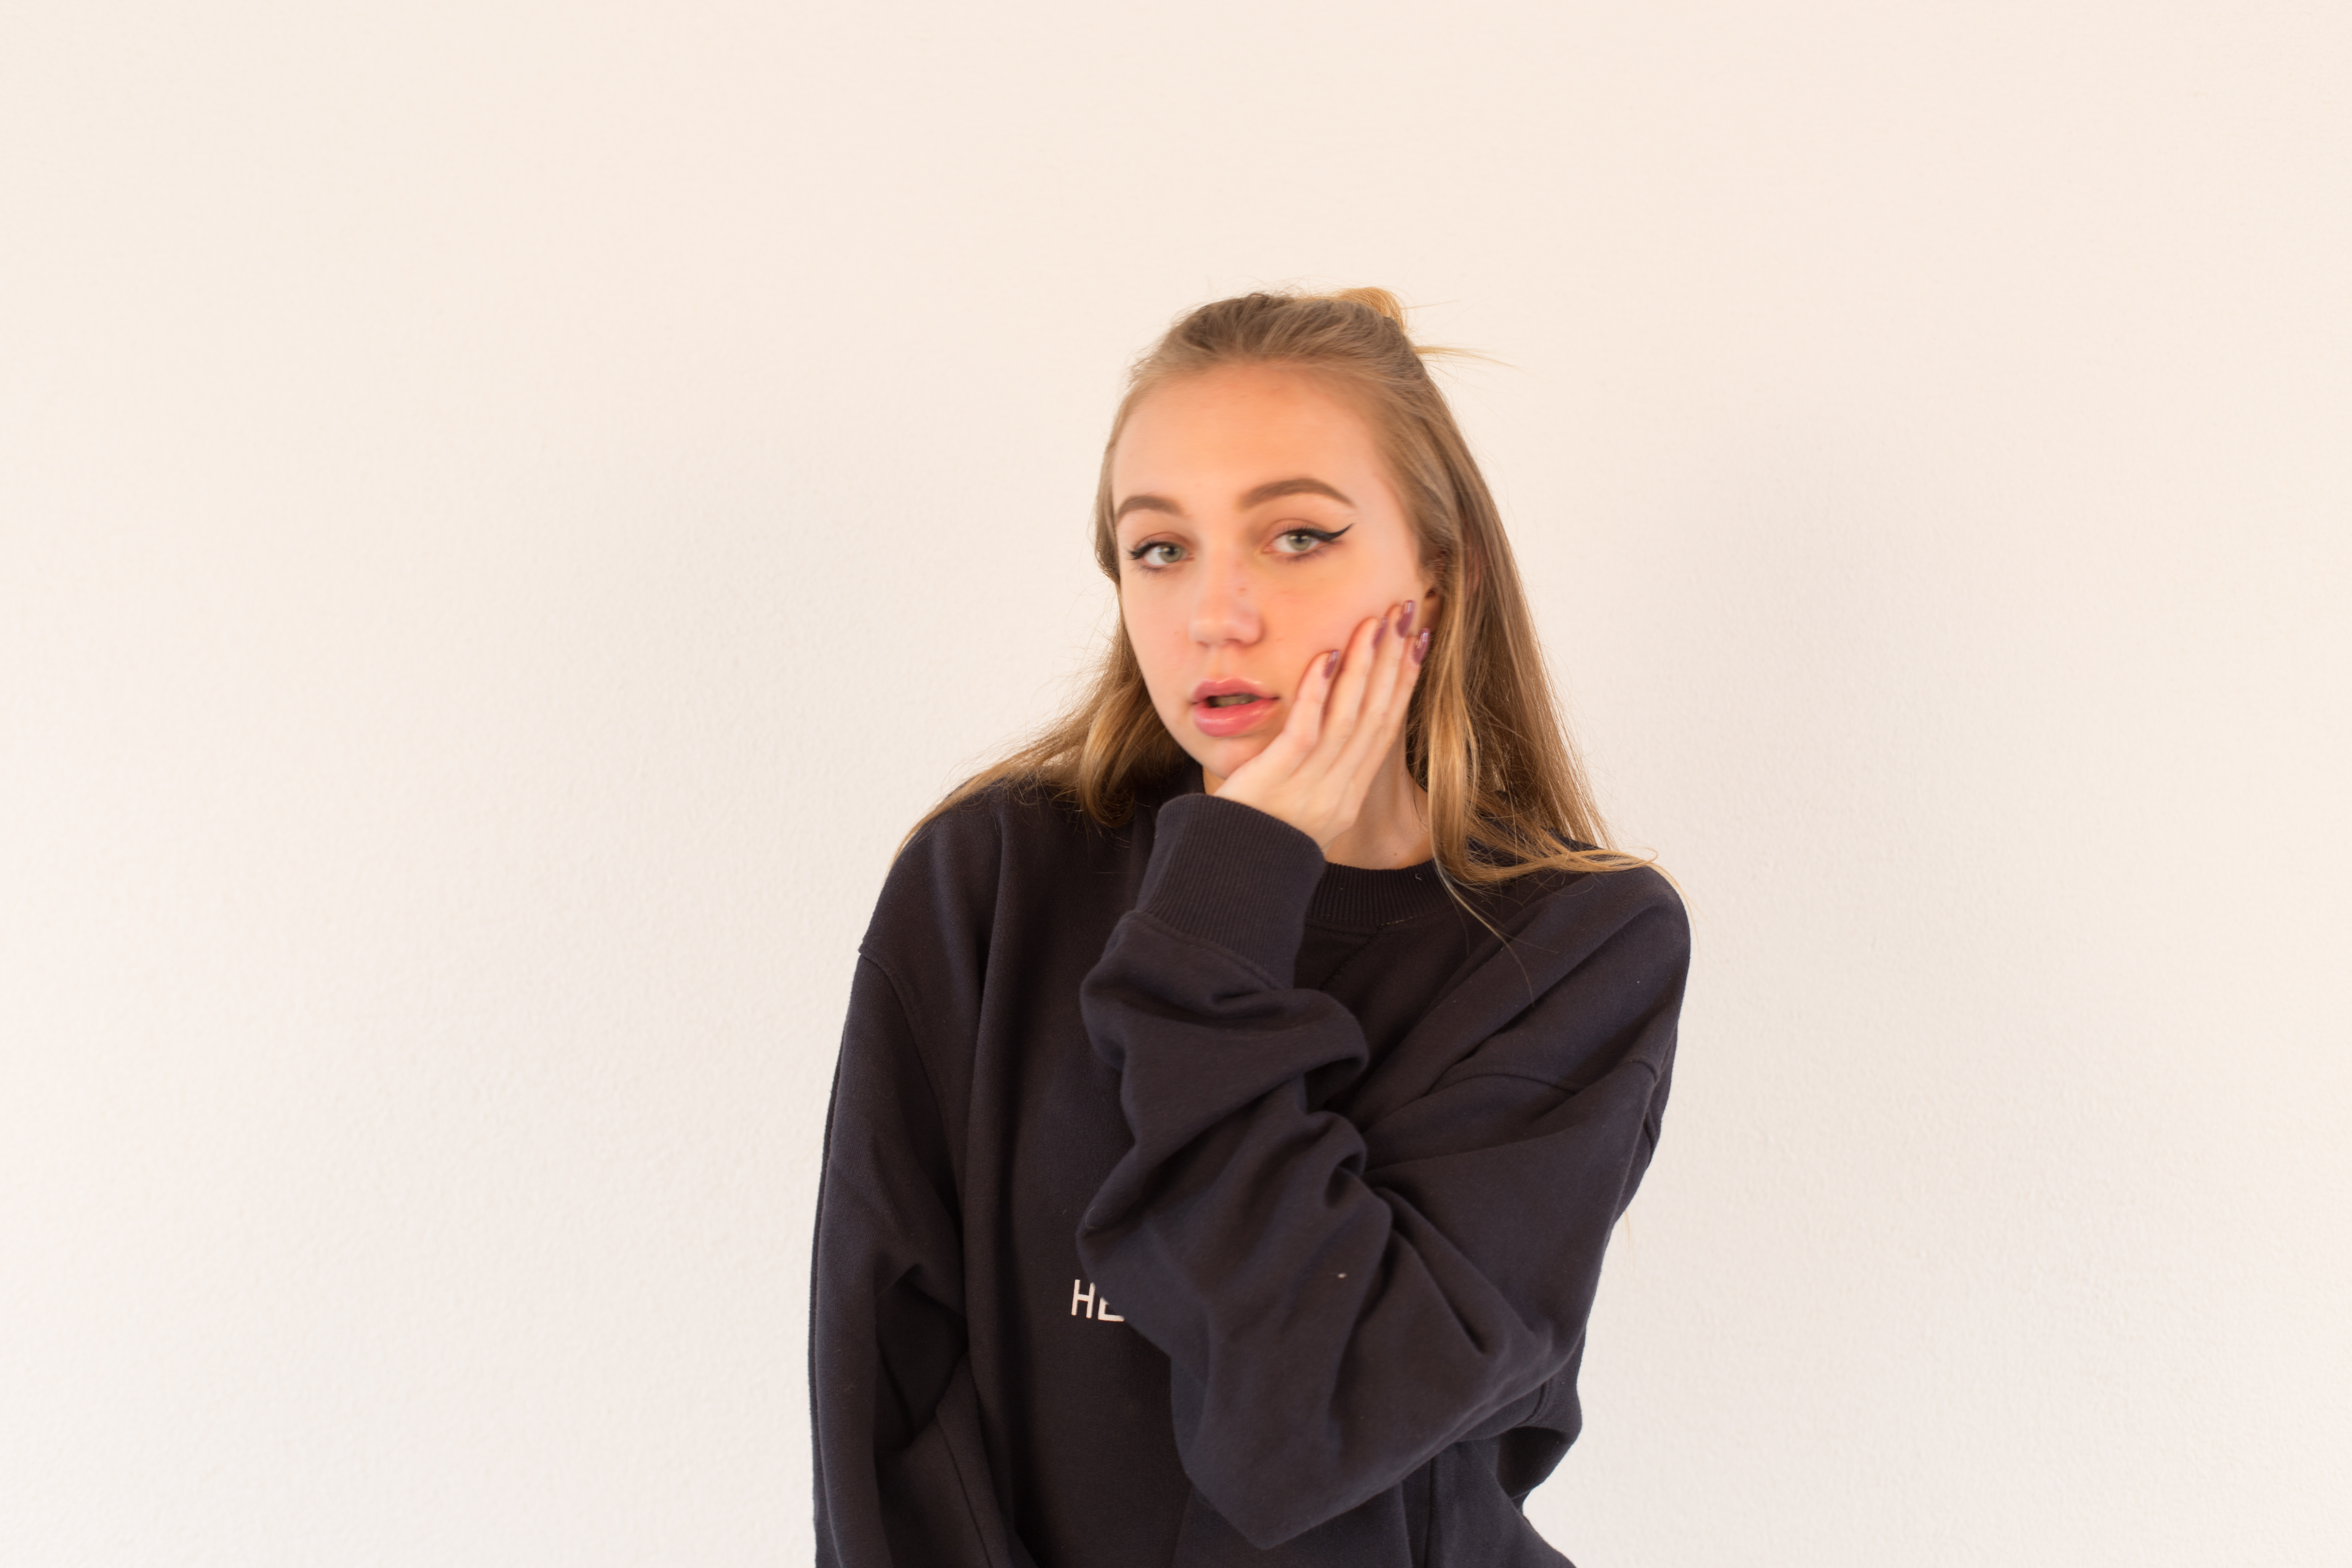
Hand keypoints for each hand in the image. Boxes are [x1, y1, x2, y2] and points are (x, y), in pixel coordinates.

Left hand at [1214, 600, 1430, 851]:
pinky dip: (1318, 692)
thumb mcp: (1300, 807)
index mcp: (1347, 796)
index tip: (1419, 644)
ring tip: (1375, 623)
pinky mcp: (1279, 781)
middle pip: (1376, 717)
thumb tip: (1326, 731)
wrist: (1227, 877)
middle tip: (1407, 614)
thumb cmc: (1254, 837)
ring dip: (1364, 667)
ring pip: (1349, 719)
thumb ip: (1318, 772)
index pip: (1385, 730)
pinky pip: (1306, 731)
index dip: (1404, 684)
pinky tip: (1326, 657)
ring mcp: (1312, 787)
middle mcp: (1339, 791)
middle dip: (1394, 663)